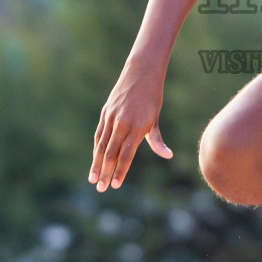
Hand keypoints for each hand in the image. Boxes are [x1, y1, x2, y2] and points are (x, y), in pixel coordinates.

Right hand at [89, 62, 172, 190]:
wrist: (140, 73)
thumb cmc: (152, 98)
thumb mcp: (155, 119)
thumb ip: (156, 140)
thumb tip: (168, 156)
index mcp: (136, 127)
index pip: (125, 155)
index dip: (120, 171)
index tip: (115, 185)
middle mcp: (121, 123)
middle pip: (111, 153)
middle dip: (105, 172)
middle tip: (101, 188)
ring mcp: (111, 117)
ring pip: (101, 145)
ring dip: (96, 163)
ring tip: (93, 178)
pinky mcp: (105, 113)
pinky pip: (98, 134)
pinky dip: (96, 148)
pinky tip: (95, 159)